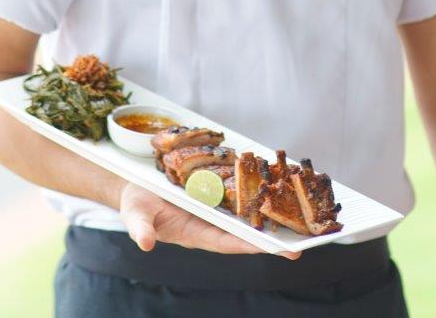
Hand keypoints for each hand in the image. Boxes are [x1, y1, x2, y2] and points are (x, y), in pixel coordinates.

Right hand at [120, 183, 300, 259]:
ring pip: (247, 215)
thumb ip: (141, 229)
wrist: (139, 185)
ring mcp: (216, 207)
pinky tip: (278, 187)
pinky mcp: (218, 191)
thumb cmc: (137, 204)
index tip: (269, 250)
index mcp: (194, 233)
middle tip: (298, 248)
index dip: (246, 245)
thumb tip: (145, 243)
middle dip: (269, 240)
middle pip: (243, 233)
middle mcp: (210, 222)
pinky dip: (258, 191)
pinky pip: (241, 193)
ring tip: (299, 222)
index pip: (225, 242)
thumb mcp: (135, 215)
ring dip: (270, 217)